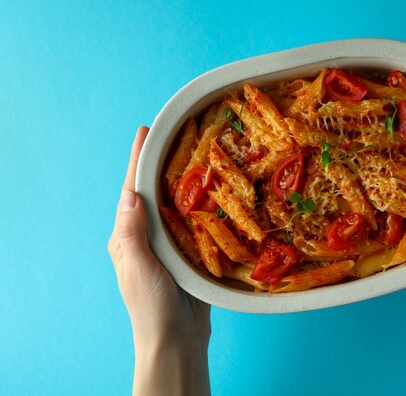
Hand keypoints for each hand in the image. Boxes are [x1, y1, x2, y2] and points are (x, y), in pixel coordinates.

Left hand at [108, 126, 210, 346]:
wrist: (176, 339)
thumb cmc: (151, 307)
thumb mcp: (138, 268)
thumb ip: (132, 233)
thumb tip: (130, 195)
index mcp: (127, 237)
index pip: (131, 191)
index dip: (138, 160)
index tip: (145, 131)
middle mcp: (145, 236)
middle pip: (152, 192)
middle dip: (159, 163)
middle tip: (172, 134)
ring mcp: (168, 245)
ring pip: (174, 205)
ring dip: (181, 180)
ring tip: (193, 154)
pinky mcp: (189, 254)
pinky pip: (193, 222)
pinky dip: (200, 205)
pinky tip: (212, 192)